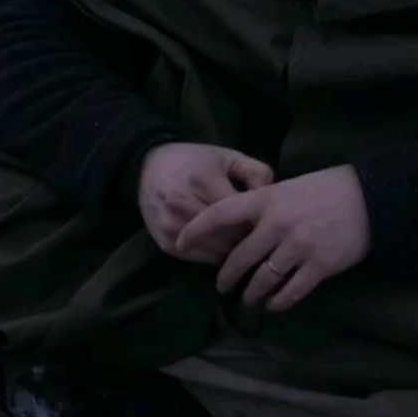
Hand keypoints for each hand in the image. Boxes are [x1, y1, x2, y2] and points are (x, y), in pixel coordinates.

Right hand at [137, 142, 273, 261]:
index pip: (242, 216)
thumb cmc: (193, 162)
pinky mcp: (166, 244)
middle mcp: (185, 206)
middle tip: (257, 235)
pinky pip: (201, 259)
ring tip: (239, 240)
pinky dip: (214, 254)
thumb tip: (271, 197)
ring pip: (217, 252)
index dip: (259, 222)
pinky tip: (220, 244)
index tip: (267, 222)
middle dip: (248, 239)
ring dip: (232, 250)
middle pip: (231, 237)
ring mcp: (173, 228)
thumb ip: (256, 172)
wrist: (147, 169)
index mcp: (204, 182)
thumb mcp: (227, 157)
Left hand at [173, 165, 370, 312]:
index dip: (196, 229)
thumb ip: (265, 206)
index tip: (179, 242)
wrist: (371, 197)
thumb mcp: (290, 188)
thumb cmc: (328, 188)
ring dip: (252, 293)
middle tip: (221, 286)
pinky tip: (274, 304)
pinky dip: (279, 301)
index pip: (221, 214)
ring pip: (263, 279)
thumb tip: (241, 229)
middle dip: (227, 276)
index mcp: (267, 199)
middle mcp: (277, 224)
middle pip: (240, 257)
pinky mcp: (319, 266)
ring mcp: (298, 247)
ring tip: (249, 299)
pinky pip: (291, 292)